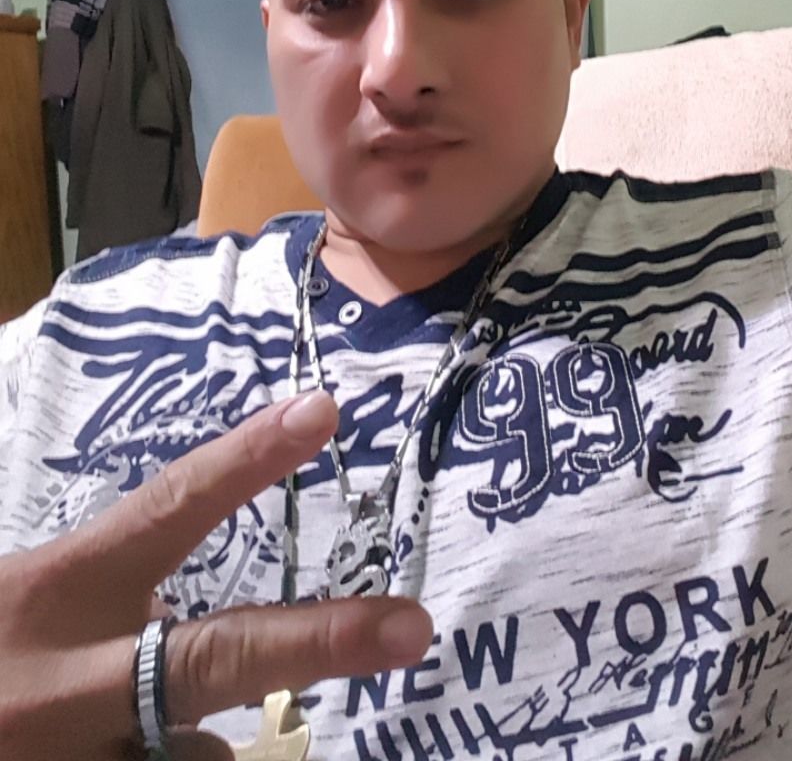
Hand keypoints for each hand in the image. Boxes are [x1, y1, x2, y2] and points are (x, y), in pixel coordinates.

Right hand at [0, 389, 432, 759]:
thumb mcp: (13, 602)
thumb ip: (89, 591)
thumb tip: (170, 596)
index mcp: (54, 596)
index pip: (165, 509)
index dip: (246, 459)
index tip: (325, 408)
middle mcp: (71, 685)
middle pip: (214, 659)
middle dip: (320, 640)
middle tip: (410, 627)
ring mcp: (73, 759)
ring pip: (197, 758)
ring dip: (194, 752)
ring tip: (119, 727)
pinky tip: (128, 749)